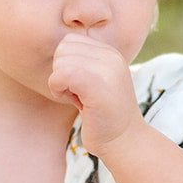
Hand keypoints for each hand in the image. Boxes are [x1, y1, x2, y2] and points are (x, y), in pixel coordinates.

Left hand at [49, 32, 142, 157]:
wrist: (125, 141)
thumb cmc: (104, 117)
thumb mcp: (96, 82)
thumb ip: (82, 64)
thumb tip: (57, 53)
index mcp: (110, 53)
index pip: (70, 40)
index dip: (65, 63)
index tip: (78, 85)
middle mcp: (110, 56)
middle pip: (63, 48)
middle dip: (61, 72)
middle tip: (76, 93)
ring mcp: (106, 69)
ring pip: (60, 61)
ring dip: (60, 83)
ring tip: (78, 98)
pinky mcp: (97, 85)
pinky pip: (61, 75)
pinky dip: (58, 89)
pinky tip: (72, 102)